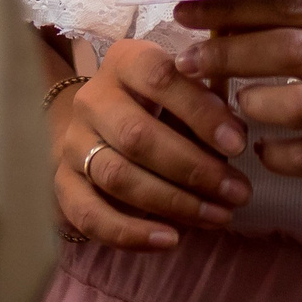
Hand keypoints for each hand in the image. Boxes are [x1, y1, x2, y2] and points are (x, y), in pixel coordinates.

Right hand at [48, 38, 252, 250]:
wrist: (101, 125)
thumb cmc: (160, 106)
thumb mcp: (184, 92)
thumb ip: (208, 107)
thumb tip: (234, 139)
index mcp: (125, 62)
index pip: (158, 78)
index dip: (200, 112)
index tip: (238, 145)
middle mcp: (91, 99)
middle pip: (136, 135)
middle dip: (193, 168)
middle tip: (238, 192)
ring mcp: (73, 142)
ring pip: (117, 177)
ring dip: (174, 203)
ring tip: (219, 216)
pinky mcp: (63, 183)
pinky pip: (89, 215)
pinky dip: (131, 233)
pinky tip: (170, 240)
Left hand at [174, 0, 301, 209]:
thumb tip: (216, 14)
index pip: (294, 2)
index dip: (234, 7)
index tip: (186, 13)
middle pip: (292, 49)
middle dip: (229, 54)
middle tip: (189, 62)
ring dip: (252, 103)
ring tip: (232, 104)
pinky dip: (277, 153)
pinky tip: (262, 149)